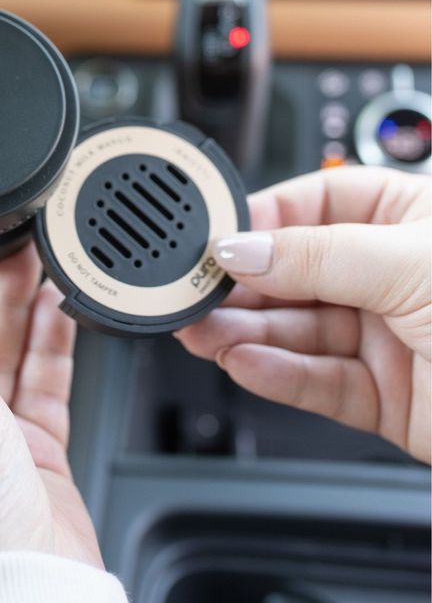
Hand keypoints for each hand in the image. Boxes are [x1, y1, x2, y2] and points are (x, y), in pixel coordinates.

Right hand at [177, 167, 430, 461]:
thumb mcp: (409, 261)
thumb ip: (316, 255)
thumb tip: (242, 246)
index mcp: (404, 216)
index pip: (311, 206)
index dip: (258, 221)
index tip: (211, 237)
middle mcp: (391, 273)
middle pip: (295, 271)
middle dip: (243, 283)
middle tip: (192, 292)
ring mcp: (387, 336)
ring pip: (298, 329)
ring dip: (247, 330)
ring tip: (205, 331)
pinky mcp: (386, 396)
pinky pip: (316, 380)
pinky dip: (276, 374)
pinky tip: (244, 362)